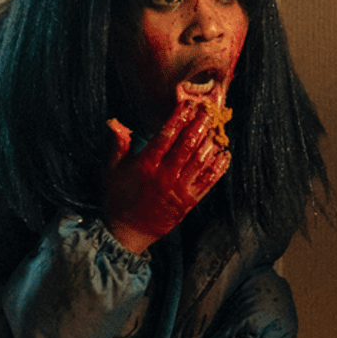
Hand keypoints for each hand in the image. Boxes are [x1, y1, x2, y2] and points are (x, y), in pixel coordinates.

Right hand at [104, 101, 230, 253]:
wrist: (128, 232)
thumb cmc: (118, 199)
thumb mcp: (112, 170)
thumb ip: (118, 145)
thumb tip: (114, 122)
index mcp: (146, 165)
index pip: (165, 136)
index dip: (178, 118)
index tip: (187, 105)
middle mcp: (164, 176)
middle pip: (186, 145)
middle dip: (198, 125)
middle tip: (207, 111)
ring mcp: (179, 190)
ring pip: (199, 161)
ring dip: (209, 142)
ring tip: (215, 127)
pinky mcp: (189, 202)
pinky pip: (208, 182)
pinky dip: (218, 167)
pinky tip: (224, 154)